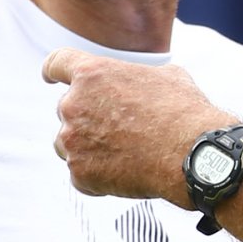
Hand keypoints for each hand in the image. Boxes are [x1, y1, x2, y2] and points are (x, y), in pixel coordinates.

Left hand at [42, 48, 231, 199]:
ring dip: (88, 148)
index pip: (57, 64)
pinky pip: (81, 175)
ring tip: (125, 154)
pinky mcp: (80, 172)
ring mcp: (73, 141)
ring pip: (68, 144)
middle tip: (120, 131)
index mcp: (92, 74)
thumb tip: (144, 81)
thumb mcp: (167, 76)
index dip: (53, 71)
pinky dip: (98, 177)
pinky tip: (126, 174)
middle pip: (67, 110)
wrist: (192, 155)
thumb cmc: (184, 113)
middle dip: (88, 119)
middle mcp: (74, 105)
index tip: (49, 77)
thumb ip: (139, 76)